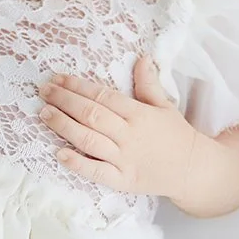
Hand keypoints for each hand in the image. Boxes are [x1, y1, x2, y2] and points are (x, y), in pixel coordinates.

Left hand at [37, 57, 201, 197]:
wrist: (194, 169)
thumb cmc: (176, 135)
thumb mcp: (165, 106)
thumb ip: (149, 84)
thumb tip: (143, 58)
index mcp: (139, 114)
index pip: (104, 96)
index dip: (79, 86)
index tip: (58, 78)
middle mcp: (129, 135)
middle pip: (92, 115)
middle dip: (65, 101)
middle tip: (44, 91)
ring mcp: (125, 159)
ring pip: (89, 140)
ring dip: (64, 126)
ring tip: (45, 113)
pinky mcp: (123, 180)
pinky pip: (97, 172)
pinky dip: (78, 163)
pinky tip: (59, 153)